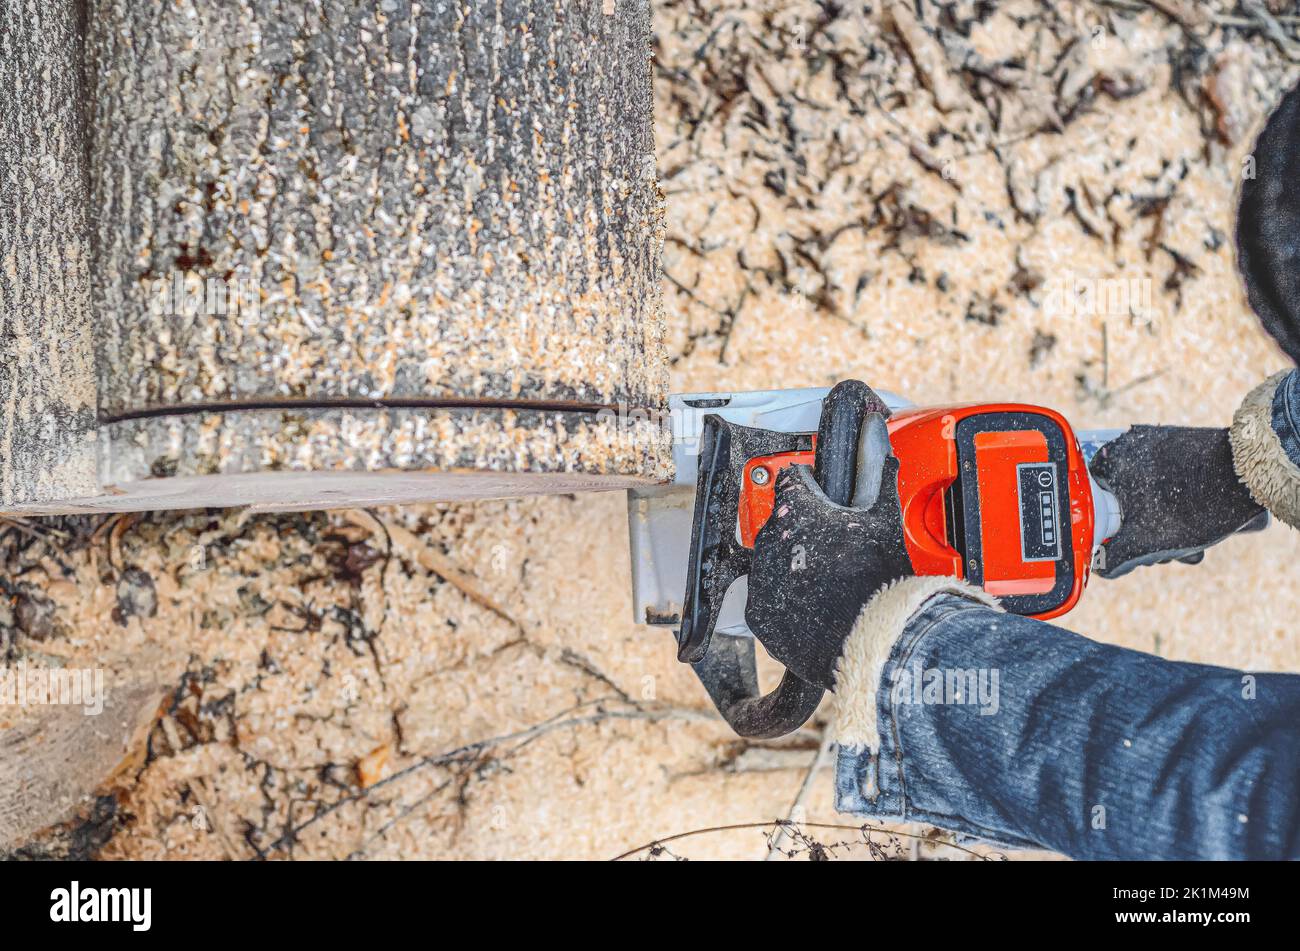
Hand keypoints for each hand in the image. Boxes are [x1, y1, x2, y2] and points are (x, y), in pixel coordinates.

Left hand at [744, 411, 913, 689]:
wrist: (873, 640)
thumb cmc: (879, 577)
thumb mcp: (882, 515)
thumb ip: (874, 468)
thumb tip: (873, 429)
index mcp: (796, 506)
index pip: (791, 479)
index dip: (811, 488)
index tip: (822, 497)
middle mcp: (769, 537)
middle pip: (783, 521)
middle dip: (804, 528)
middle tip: (835, 546)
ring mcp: (760, 577)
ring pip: (773, 558)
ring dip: (793, 563)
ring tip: (829, 579)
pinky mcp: (758, 613)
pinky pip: (768, 595)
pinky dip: (786, 597)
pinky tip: (815, 602)